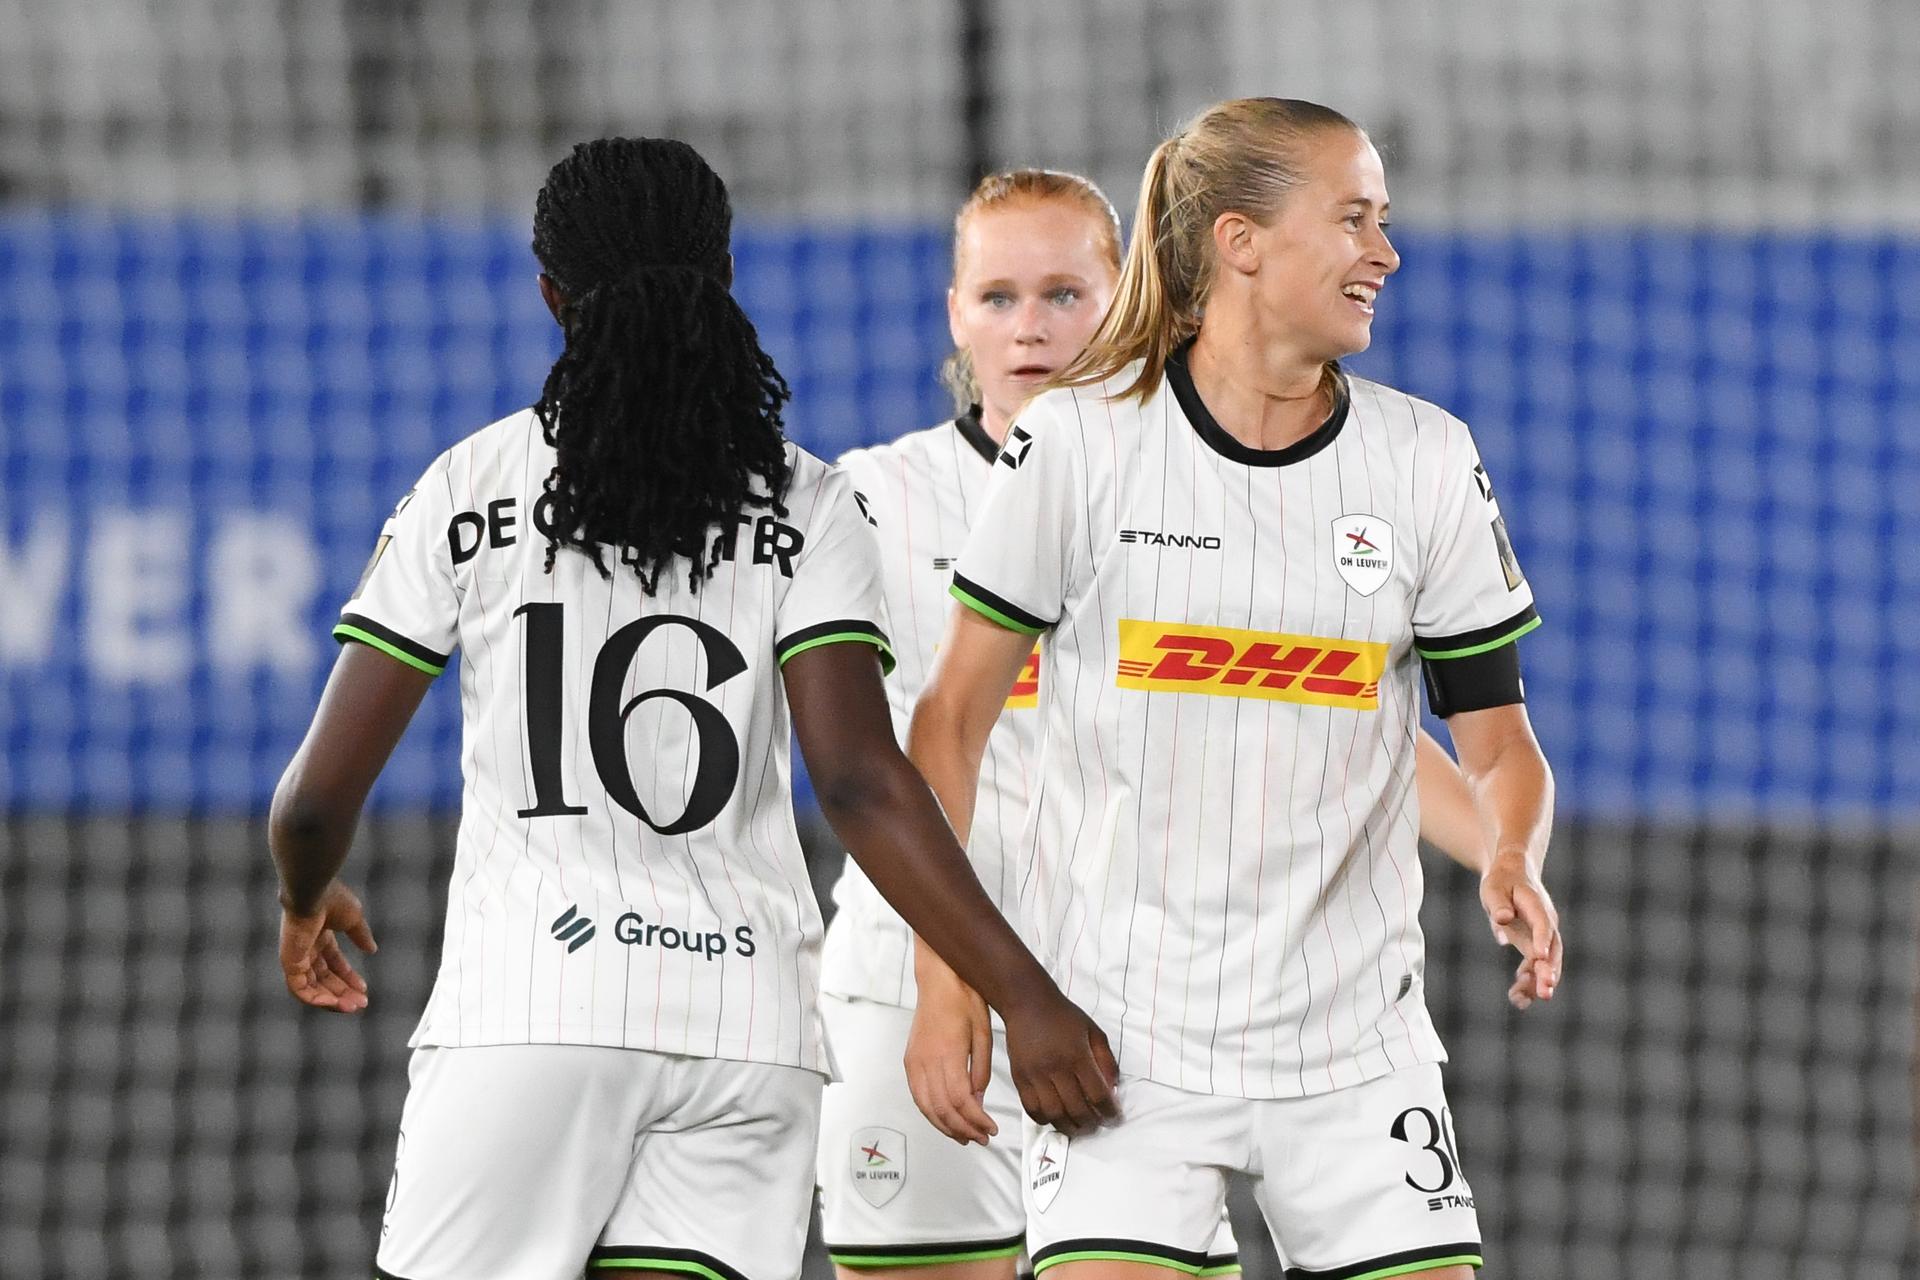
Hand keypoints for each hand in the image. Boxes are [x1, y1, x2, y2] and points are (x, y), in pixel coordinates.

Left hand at [279, 879, 377, 1011]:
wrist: (313, 893)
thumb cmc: (332, 899)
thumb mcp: (354, 919)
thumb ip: (361, 935)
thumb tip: (372, 950)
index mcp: (319, 936)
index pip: (333, 963)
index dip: (348, 977)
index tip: (364, 988)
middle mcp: (306, 949)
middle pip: (323, 979)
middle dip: (343, 992)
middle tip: (361, 1003)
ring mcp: (296, 957)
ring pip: (312, 988)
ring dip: (332, 1000)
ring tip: (352, 1007)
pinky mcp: (289, 964)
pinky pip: (300, 990)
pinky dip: (317, 1000)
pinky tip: (335, 1004)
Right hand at [906, 966, 997, 1144]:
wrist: (939, 978)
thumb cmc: (965, 999)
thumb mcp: (983, 1034)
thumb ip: (980, 1071)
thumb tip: (977, 1103)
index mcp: (948, 1053)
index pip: (961, 1100)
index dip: (976, 1121)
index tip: (991, 1129)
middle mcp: (926, 1061)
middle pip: (942, 1109)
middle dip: (963, 1129)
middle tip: (982, 1138)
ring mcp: (914, 1062)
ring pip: (926, 1107)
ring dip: (946, 1127)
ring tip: (965, 1136)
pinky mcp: (909, 1061)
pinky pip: (917, 1096)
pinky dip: (931, 1114)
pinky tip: (945, 1120)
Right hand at [998, 986, 1119, 1136]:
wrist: (1028, 1003)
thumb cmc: (1062, 1016)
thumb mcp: (1094, 1032)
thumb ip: (1107, 1061)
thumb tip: (1113, 1088)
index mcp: (1078, 1055)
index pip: (1098, 1094)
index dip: (1110, 1112)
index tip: (1114, 1117)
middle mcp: (1056, 1068)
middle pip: (1077, 1109)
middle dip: (1091, 1124)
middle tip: (1097, 1125)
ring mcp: (1035, 1075)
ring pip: (1053, 1114)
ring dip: (1068, 1127)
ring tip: (1077, 1127)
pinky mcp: (1020, 1078)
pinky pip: (1031, 1109)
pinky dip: (1044, 1119)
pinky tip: (1054, 1117)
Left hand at [1481, 851, 1560, 1004]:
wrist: (1512, 874)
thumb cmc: (1501, 881)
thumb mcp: (1493, 888)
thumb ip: (1498, 904)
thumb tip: (1503, 919)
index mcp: (1536, 905)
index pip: (1543, 923)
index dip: (1542, 939)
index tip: (1539, 957)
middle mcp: (1545, 923)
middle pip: (1551, 949)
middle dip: (1548, 972)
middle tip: (1545, 993)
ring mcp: (1542, 936)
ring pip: (1545, 963)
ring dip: (1537, 982)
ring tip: (1520, 1001)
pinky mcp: (1534, 945)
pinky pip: (1534, 966)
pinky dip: (1527, 981)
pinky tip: (1517, 998)